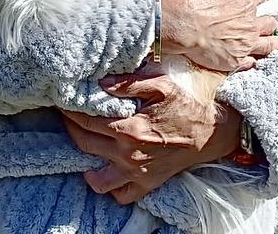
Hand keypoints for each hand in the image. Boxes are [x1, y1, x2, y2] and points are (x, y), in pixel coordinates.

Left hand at [62, 71, 240, 203]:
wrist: (215, 130)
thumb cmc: (188, 103)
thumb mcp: (162, 84)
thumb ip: (129, 83)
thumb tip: (101, 82)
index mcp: (130, 130)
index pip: (86, 122)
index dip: (70, 111)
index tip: (62, 101)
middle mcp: (129, 156)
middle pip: (85, 146)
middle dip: (71, 129)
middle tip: (67, 115)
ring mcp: (138, 174)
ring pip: (97, 180)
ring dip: (85, 163)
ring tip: (84, 143)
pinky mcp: (148, 184)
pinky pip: (121, 196)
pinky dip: (110, 186)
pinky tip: (106, 168)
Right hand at [161, 0, 277, 71]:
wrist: (183, 26)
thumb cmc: (196, 3)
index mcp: (246, 4)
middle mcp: (250, 25)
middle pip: (269, 23)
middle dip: (270, 21)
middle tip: (271, 22)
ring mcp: (245, 45)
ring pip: (267, 45)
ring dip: (272, 43)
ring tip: (274, 43)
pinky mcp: (235, 61)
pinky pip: (251, 63)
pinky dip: (253, 61)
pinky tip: (254, 61)